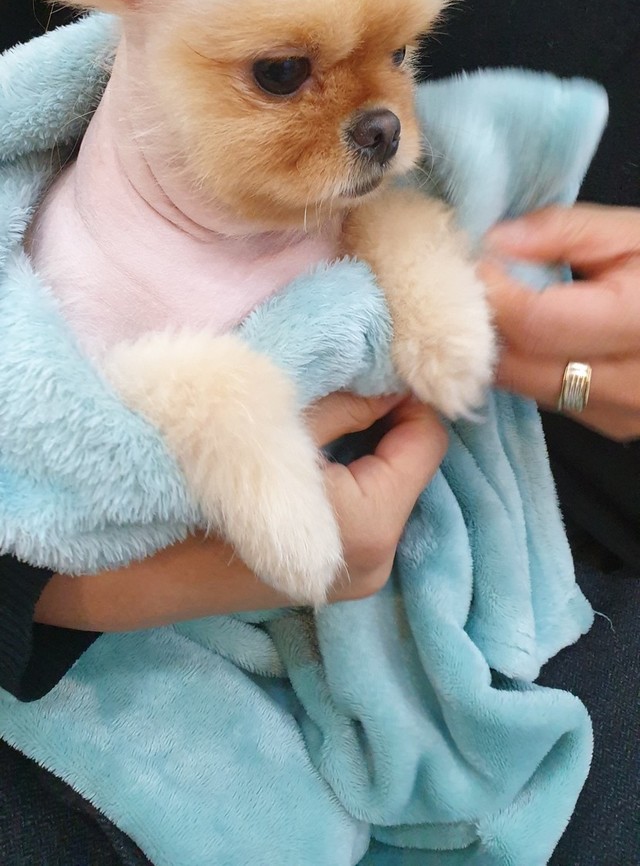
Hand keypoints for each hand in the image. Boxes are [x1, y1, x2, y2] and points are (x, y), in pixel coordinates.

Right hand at [35, 392, 445, 630]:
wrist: (121, 566)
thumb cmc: (197, 480)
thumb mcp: (276, 421)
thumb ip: (350, 396)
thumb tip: (399, 371)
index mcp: (372, 526)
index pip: (427, 439)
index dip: (406, 390)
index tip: (374, 353)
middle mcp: (376, 562)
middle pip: (406, 462)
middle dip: (382, 414)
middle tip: (341, 369)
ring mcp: (349, 573)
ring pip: (380, 481)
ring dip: (358, 439)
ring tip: (316, 400)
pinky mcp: (323, 571)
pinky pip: (355, 504)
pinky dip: (341, 469)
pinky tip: (300, 443)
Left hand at [480, 204, 639, 440]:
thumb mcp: (631, 232)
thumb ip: (560, 231)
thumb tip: (492, 242)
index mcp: (639, 324)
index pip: (535, 323)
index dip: (491, 292)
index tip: (468, 261)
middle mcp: (630, 385)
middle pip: (518, 364)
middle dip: (483, 323)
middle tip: (468, 282)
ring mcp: (621, 414)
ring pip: (523, 386)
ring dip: (499, 347)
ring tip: (496, 302)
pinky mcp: (611, 425)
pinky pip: (543, 395)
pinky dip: (524, 364)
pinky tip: (529, 332)